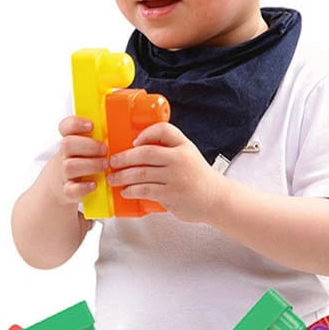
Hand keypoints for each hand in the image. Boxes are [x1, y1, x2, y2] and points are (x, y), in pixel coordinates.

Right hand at [46, 115, 108, 205]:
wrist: (61, 183)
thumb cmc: (82, 161)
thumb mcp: (85, 147)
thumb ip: (100, 138)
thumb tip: (128, 133)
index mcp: (70, 140)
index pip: (66, 126)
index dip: (76, 124)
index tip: (91, 125)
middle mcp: (64, 155)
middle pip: (67, 144)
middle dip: (88, 145)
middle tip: (104, 149)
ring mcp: (64, 173)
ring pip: (69, 166)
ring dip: (90, 165)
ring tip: (105, 166)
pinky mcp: (67, 190)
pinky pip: (70, 189)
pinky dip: (83, 187)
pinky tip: (94, 184)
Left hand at [106, 122, 224, 222]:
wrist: (216, 199)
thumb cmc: (196, 176)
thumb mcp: (187, 154)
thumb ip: (168, 148)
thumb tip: (135, 146)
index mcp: (184, 146)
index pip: (164, 130)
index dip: (146, 133)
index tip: (133, 141)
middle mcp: (180, 159)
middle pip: (146, 153)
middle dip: (124, 157)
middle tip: (113, 161)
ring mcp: (176, 178)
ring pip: (141, 174)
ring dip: (122, 176)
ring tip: (113, 178)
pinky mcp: (172, 195)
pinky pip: (145, 190)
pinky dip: (131, 190)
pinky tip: (125, 191)